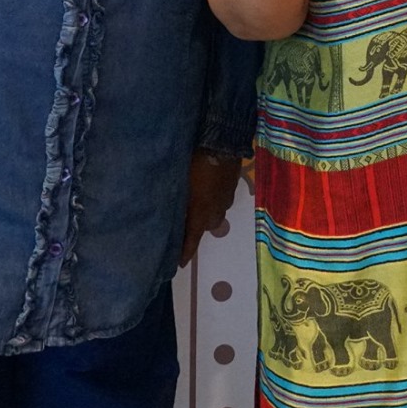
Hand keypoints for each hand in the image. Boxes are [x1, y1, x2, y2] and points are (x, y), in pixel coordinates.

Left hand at [179, 151, 244, 267]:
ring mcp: (227, 198)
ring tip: (198, 198)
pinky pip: (223, 199)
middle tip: (187, 216)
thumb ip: (178, 201)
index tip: (180, 264)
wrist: (223, 142)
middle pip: (207, 225)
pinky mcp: (234, 186)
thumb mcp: (181, 183)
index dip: (186, 252)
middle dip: (198, 224)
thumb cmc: (195, 163)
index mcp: (201, 211)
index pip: (192, 239)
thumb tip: (172, 213)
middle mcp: (216, 210)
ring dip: (208, 209)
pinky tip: (209, 185)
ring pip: (216, 211)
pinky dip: (215, 197)